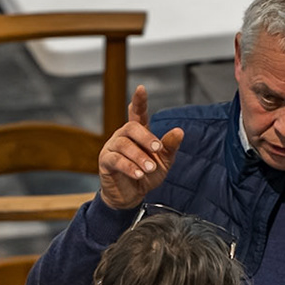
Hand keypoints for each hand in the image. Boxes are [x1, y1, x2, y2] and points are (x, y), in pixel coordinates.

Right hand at [97, 86, 183, 210]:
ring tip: (149, 168)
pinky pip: (115, 160)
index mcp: (138, 133)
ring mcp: (112, 147)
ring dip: (139, 156)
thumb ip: (170, 146)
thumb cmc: (148, 175)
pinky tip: (138, 173)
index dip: (139, 101)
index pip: (138, 113)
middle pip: (131, 127)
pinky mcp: (105, 161)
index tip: (141, 89)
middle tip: (158, 148)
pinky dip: (128, 166)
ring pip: (123, 145)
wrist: (133, 196)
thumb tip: (179, 131)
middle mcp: (123, 136)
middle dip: (146, 137)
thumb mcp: (164, 161)